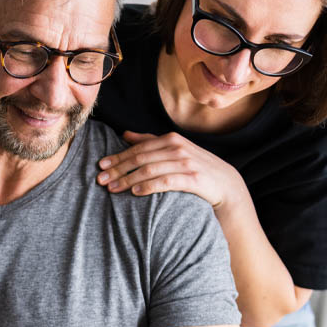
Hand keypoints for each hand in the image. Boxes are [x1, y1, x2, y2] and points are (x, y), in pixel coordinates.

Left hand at [96, 131, 243, 208]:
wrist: (226, 185)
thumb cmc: (195, 167)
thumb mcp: (174, 150)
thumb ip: (150, 141)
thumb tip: (125, 134)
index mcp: (171, 139)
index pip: (138, 148)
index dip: (118, 157)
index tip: (101, 166)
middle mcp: (177, 148)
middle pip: (140, 158)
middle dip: (118, 169)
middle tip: (100, 180)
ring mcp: (185, 163)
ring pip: (149, 170)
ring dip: (128, 180)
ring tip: (112, 189)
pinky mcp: (192, 179)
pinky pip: (165, 182)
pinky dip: (148, 186)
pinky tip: (135, 192)